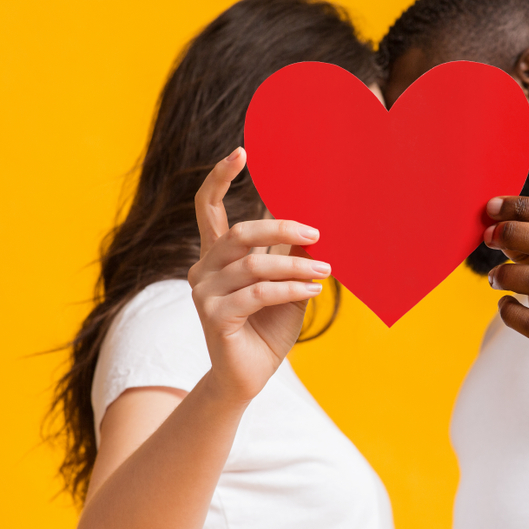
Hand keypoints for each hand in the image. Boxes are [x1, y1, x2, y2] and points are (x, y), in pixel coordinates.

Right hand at [187, 147, 330, 403]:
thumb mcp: (285, 282)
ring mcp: (203, 293)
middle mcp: (203, 269)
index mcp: (216, 255)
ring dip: (295, 267)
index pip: (207, 208)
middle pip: (239, 233)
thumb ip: (289, 253)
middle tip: (317, 233)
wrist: (248, 376)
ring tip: (326, 272)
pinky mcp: (213, 317)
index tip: (241, 152)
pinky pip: (257, 293)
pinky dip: (289, 290)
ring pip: (253, 265)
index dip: (220, 178)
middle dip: (281, 228)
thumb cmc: (267, 326)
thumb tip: (313, 222)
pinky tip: (312, 293)